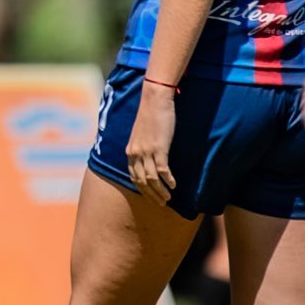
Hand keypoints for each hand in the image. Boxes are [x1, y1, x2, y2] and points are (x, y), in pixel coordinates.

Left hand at [126, 82, 177, 202]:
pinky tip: (174, 185)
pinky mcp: (158, 148)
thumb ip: (143, 147)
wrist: (154, 100)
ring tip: (169, 198)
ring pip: (151, 179)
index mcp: (130, 151)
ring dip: (160, 191)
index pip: (133, 177)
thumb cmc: (151, 116)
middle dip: (151, 195)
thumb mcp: (142, 134)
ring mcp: (146, 151)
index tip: (150, 197)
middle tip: (161, 203)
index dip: (142, 189)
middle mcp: (135, 153)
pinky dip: (167, 180)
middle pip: (141, 181)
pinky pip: (162, 170)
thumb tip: (149, 157)